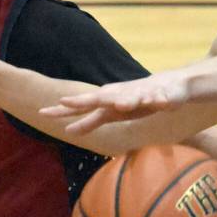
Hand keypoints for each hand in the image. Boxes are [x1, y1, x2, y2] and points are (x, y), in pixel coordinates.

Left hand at [39, 70, 189, 133]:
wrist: (168, 86)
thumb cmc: (133, 100)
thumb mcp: (110, 114)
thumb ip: (90, 122)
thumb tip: (67, 131)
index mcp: (108, 100)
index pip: (83, 105)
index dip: (66, 108)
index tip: (47, 110)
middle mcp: (121, 95)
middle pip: (101, 98)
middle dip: (85, 100)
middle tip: (66, 101)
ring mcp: (142, 94)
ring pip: (132, 98)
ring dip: (126, 101)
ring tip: (119, 106)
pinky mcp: (163, 96)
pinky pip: (161, 99)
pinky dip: (159, 100)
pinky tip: (160, 103)